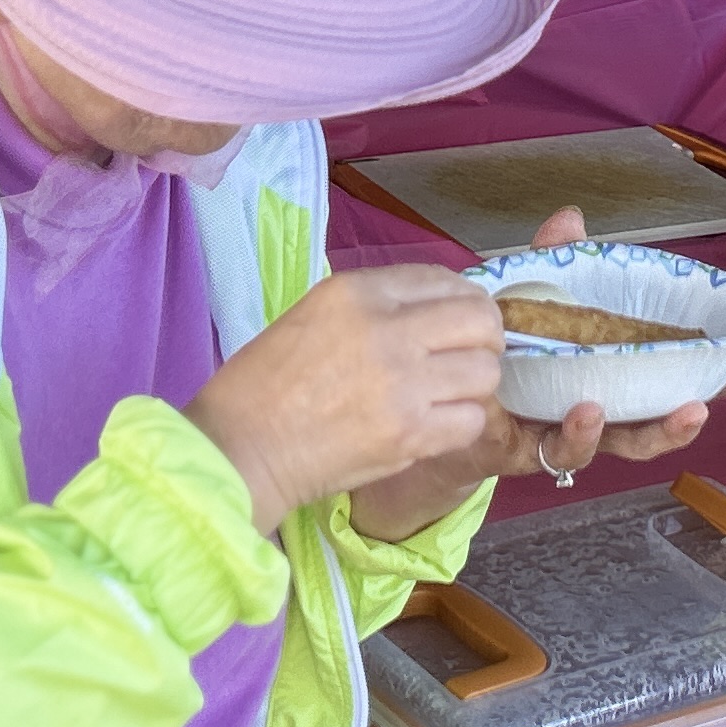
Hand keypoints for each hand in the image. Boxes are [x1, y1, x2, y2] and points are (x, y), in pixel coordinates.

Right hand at [185, 264, 502, 538]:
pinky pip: (471, 420)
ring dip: (474, 384)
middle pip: (480, 319)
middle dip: (483, 338)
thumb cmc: (262, 384)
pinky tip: (437, 426)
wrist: (240, 448)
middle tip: (464, 358)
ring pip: (485, 372)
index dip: (460, 299)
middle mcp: (387, 329)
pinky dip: (461, 423)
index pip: (441, 278)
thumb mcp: (312, 314)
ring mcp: (403, 383)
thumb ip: (374, 306)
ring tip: (449, 395)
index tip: (456, 321)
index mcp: (355, 292)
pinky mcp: (410, 434)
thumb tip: (435, 310)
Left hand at [347, 204, 711, 541]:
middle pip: (656, 415)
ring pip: (622, 441)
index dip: (704, 368)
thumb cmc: (486, 348)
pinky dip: (580, 433)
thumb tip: (572, 217)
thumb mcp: (521, 296)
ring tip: (676, 409)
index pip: (663, 370)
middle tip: (722, 389)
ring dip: (654, 429)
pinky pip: (562, 450)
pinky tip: (588, 411)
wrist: (423, 396)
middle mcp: (592, 404)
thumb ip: (549, 263)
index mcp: (601, 368)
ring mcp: (562, 431)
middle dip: (694, 405)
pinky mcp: (529, 450)